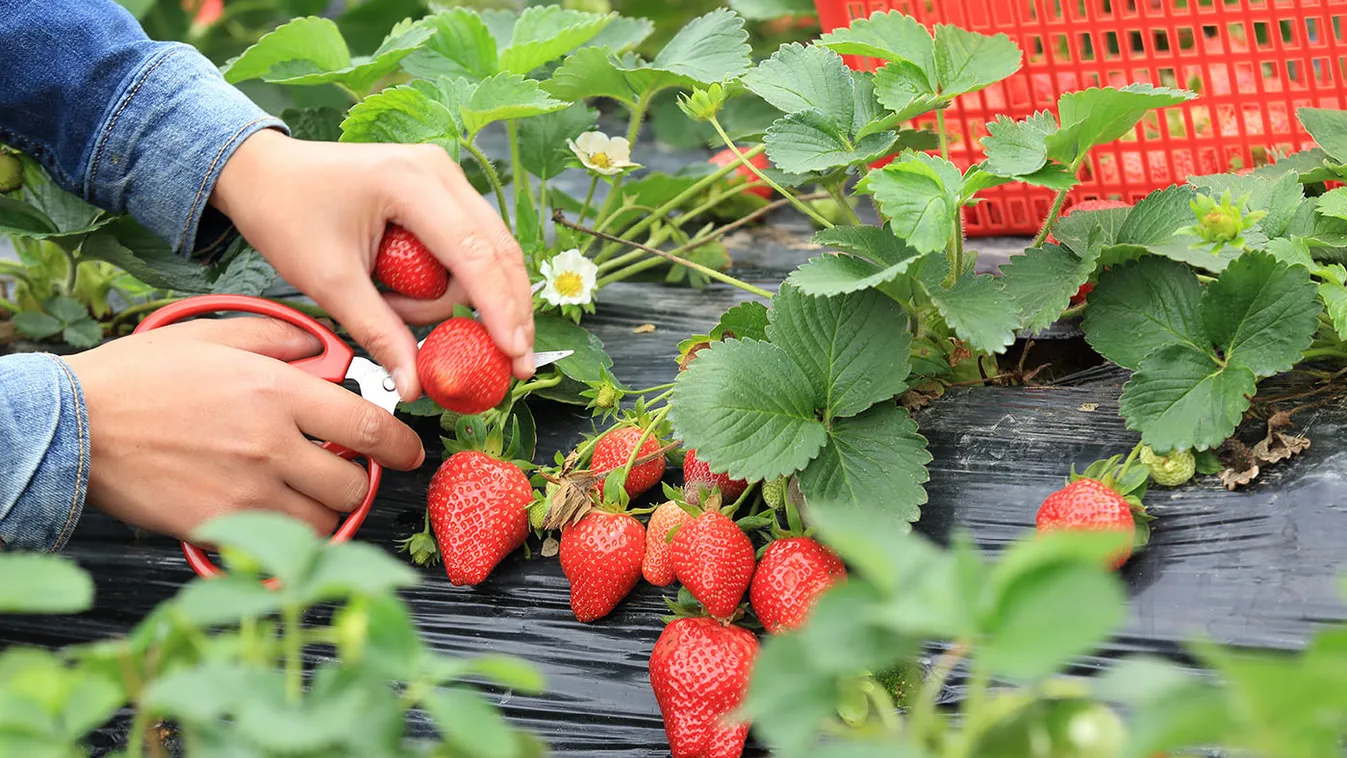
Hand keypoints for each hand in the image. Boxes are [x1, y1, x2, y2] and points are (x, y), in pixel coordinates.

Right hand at [62, 316, 424, 539]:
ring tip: (305, 494)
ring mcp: (246, 491)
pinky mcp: (219, 525)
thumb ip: (278, 337)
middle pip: (354, 483)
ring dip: (326, 512)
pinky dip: (287, 536)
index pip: (367, 427)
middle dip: (359, 481)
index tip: (409, 451)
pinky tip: (273, 515)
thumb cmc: (139, 379)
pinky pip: (279, 544)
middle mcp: (270, 445)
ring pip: (323, 521)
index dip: (401, 445)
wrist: (76, 426)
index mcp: (276, 393)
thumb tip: (320, 346)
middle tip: (344, 471)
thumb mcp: (214, 334)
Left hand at [208, 128, 536, 401]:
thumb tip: (414, 385)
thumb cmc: (285, 214)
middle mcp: (440, 171)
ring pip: (491, 250)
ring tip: (403, 313)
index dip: (500, 310)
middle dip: (507, 310)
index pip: (475, 255)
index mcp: (411, 183)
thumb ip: (379, 333)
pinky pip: (473, 243)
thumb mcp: (330, 282)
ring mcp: (445, 176)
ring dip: (469, 297)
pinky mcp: (442, 190)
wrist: (262, 172)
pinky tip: (433, 303)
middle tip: (512, 362)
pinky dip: (464, 281)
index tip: (514, 354)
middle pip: (499, 251)